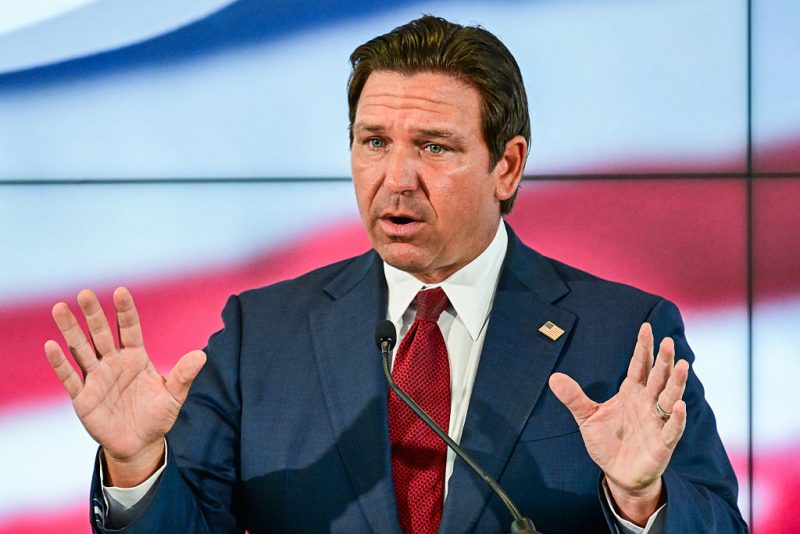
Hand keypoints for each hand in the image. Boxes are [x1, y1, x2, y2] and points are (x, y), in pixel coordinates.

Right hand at [44, 287, 205, 485]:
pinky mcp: (82, 397)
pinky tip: (50, 345)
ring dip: (71, 330)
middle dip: (94, 314)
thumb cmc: (157, 415)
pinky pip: (69, 377)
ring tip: (60, 308)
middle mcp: (113, 362)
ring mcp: (96, 378)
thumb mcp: (173, 395)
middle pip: (102, 333)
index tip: (121, 291)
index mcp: (136, 357)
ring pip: (81, 349)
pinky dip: (60, 362)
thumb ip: (184, 375)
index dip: (125, 311)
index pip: (129, 329)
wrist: (139, 444)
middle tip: (85, 293)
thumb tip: (202, 356)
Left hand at [548, 323, 687, 524]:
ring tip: (683, 365)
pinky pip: (672, 429)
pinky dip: (676, 418)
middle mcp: (647, 403)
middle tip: (667, 341)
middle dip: (663, 360)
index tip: (647, 327)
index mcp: (631, 392)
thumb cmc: (607, 441)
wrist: (618, 472)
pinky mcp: (662, 444)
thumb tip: (553, 377)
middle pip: (658, 377)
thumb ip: (573, 397)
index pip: (639, 366)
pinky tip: (679, 405)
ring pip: (670, 397)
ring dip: (676, 382)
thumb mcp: (587, 417)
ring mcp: (657, 422)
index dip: (643, 348)